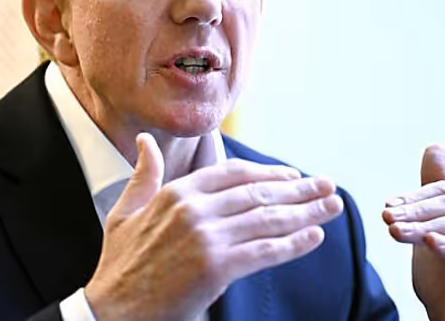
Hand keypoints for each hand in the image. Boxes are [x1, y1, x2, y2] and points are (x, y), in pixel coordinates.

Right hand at [84, 133, 343, 320]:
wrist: (111, 310)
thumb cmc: (119, 263)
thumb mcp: (125, 211)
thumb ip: (144, 174)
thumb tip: (147, 141)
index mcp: (177, 192)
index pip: (234, 173)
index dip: (269, 173)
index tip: (294, 176)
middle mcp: (195, 209)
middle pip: (259, 193)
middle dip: (299, 190)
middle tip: (328, 186)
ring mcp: (207, 238)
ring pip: (267, 219)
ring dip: (306, 212)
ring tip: (332, 207)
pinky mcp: (217, 268)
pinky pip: (265, 251)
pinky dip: (293, 243)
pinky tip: (314, 237)